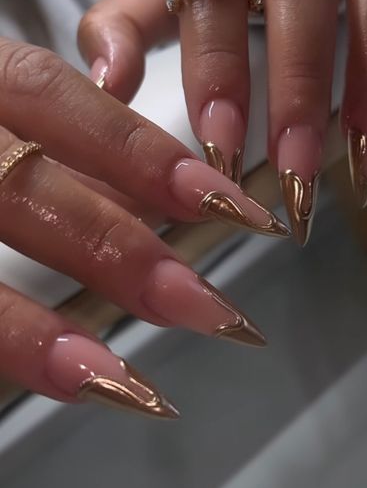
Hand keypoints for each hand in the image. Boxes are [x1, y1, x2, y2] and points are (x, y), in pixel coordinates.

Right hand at [0, 40, 285, 414]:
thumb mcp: (7, 105)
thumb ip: (65, 130)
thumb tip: (157, 179)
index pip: (53, 99)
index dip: (136, 153)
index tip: (224, 204)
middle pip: (23, 187)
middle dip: (117, 248)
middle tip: (210, 308)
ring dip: (47, 327)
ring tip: (130, 385)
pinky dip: (11, 347)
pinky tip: (70, 388)